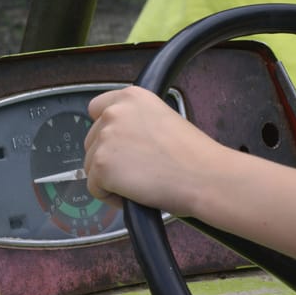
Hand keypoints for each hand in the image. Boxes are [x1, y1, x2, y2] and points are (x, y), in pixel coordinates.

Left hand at [84, 86, 225, 215]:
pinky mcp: (101, 165)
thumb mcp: (162, 119)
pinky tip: (135, 194)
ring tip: (139, 183)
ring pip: (91, 165)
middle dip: (109, 158)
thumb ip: (134, 123)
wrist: (204, 176)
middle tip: (137, 170)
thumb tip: (118, 143)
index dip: (105, 130)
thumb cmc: (192, 156)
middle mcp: (113, 112)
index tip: (117, 146)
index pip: (96, 109)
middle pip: (91, 141)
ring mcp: (104, 138)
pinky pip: (94, 188)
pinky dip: (110, 197)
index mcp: (130, 97)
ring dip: (109, 178)